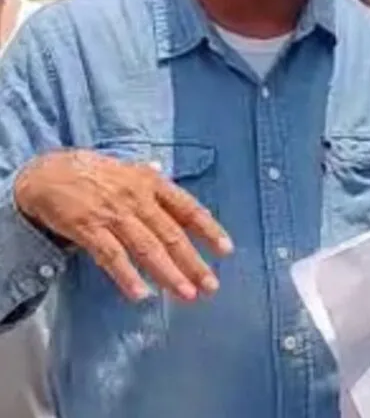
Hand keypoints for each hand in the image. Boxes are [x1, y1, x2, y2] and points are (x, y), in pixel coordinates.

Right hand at [13, 149, 232, 302]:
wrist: (47, 172)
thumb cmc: (94, 174)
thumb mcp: (129, 170)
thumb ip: (150, 178)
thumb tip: (164, 169)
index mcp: (153, 183)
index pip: (189, 209)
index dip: (209, 230)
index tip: (226, 251)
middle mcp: (138, 198)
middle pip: (172, 235)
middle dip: (193, 263)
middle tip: (211, 286)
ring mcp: (114, 214)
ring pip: (147, 248)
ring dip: (169, 274)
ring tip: (186, 294)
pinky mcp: (88, 229)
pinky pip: (111, 256)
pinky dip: (127, 276)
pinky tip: (140, 295)